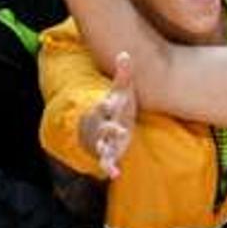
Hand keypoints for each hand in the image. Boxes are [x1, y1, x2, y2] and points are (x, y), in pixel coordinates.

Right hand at [79, 52, 137, 178]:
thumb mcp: (120, 90)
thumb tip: (125, 53)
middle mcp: (103, 124)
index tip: (112, 104)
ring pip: (101, 146)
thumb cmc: (115, 104)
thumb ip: (123, 73)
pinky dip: (109, 167)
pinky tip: (115, 174)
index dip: (109, 105)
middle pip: (103, 127)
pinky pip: (106, 161)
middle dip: (110, 129)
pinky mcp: (108, 152)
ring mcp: (103, 139)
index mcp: (106, 108)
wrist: (101, 122)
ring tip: (108, 159)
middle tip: (120, 131)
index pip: (105, 105)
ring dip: (105, 151)